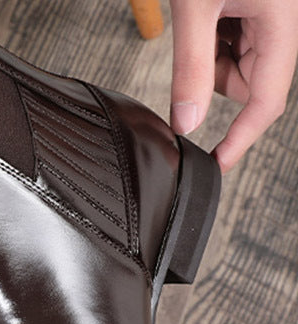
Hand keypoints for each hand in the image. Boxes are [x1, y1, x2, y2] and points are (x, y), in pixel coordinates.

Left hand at [169, 0, 297, 171]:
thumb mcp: (194, 8)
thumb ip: (191, 66)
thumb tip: (186, 123)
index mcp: (281, 19)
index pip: (267, 100)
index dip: (240, 138)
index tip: (217, 165)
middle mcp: (281, 18)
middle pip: (248, 83)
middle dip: (212, 80)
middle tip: (192, 45)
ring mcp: (267, 13)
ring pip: (236, 65)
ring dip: (208, 58)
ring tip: (199, 19)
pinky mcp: (251, 6)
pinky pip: (229, 42)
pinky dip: (209, 41)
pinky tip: (203, 15)